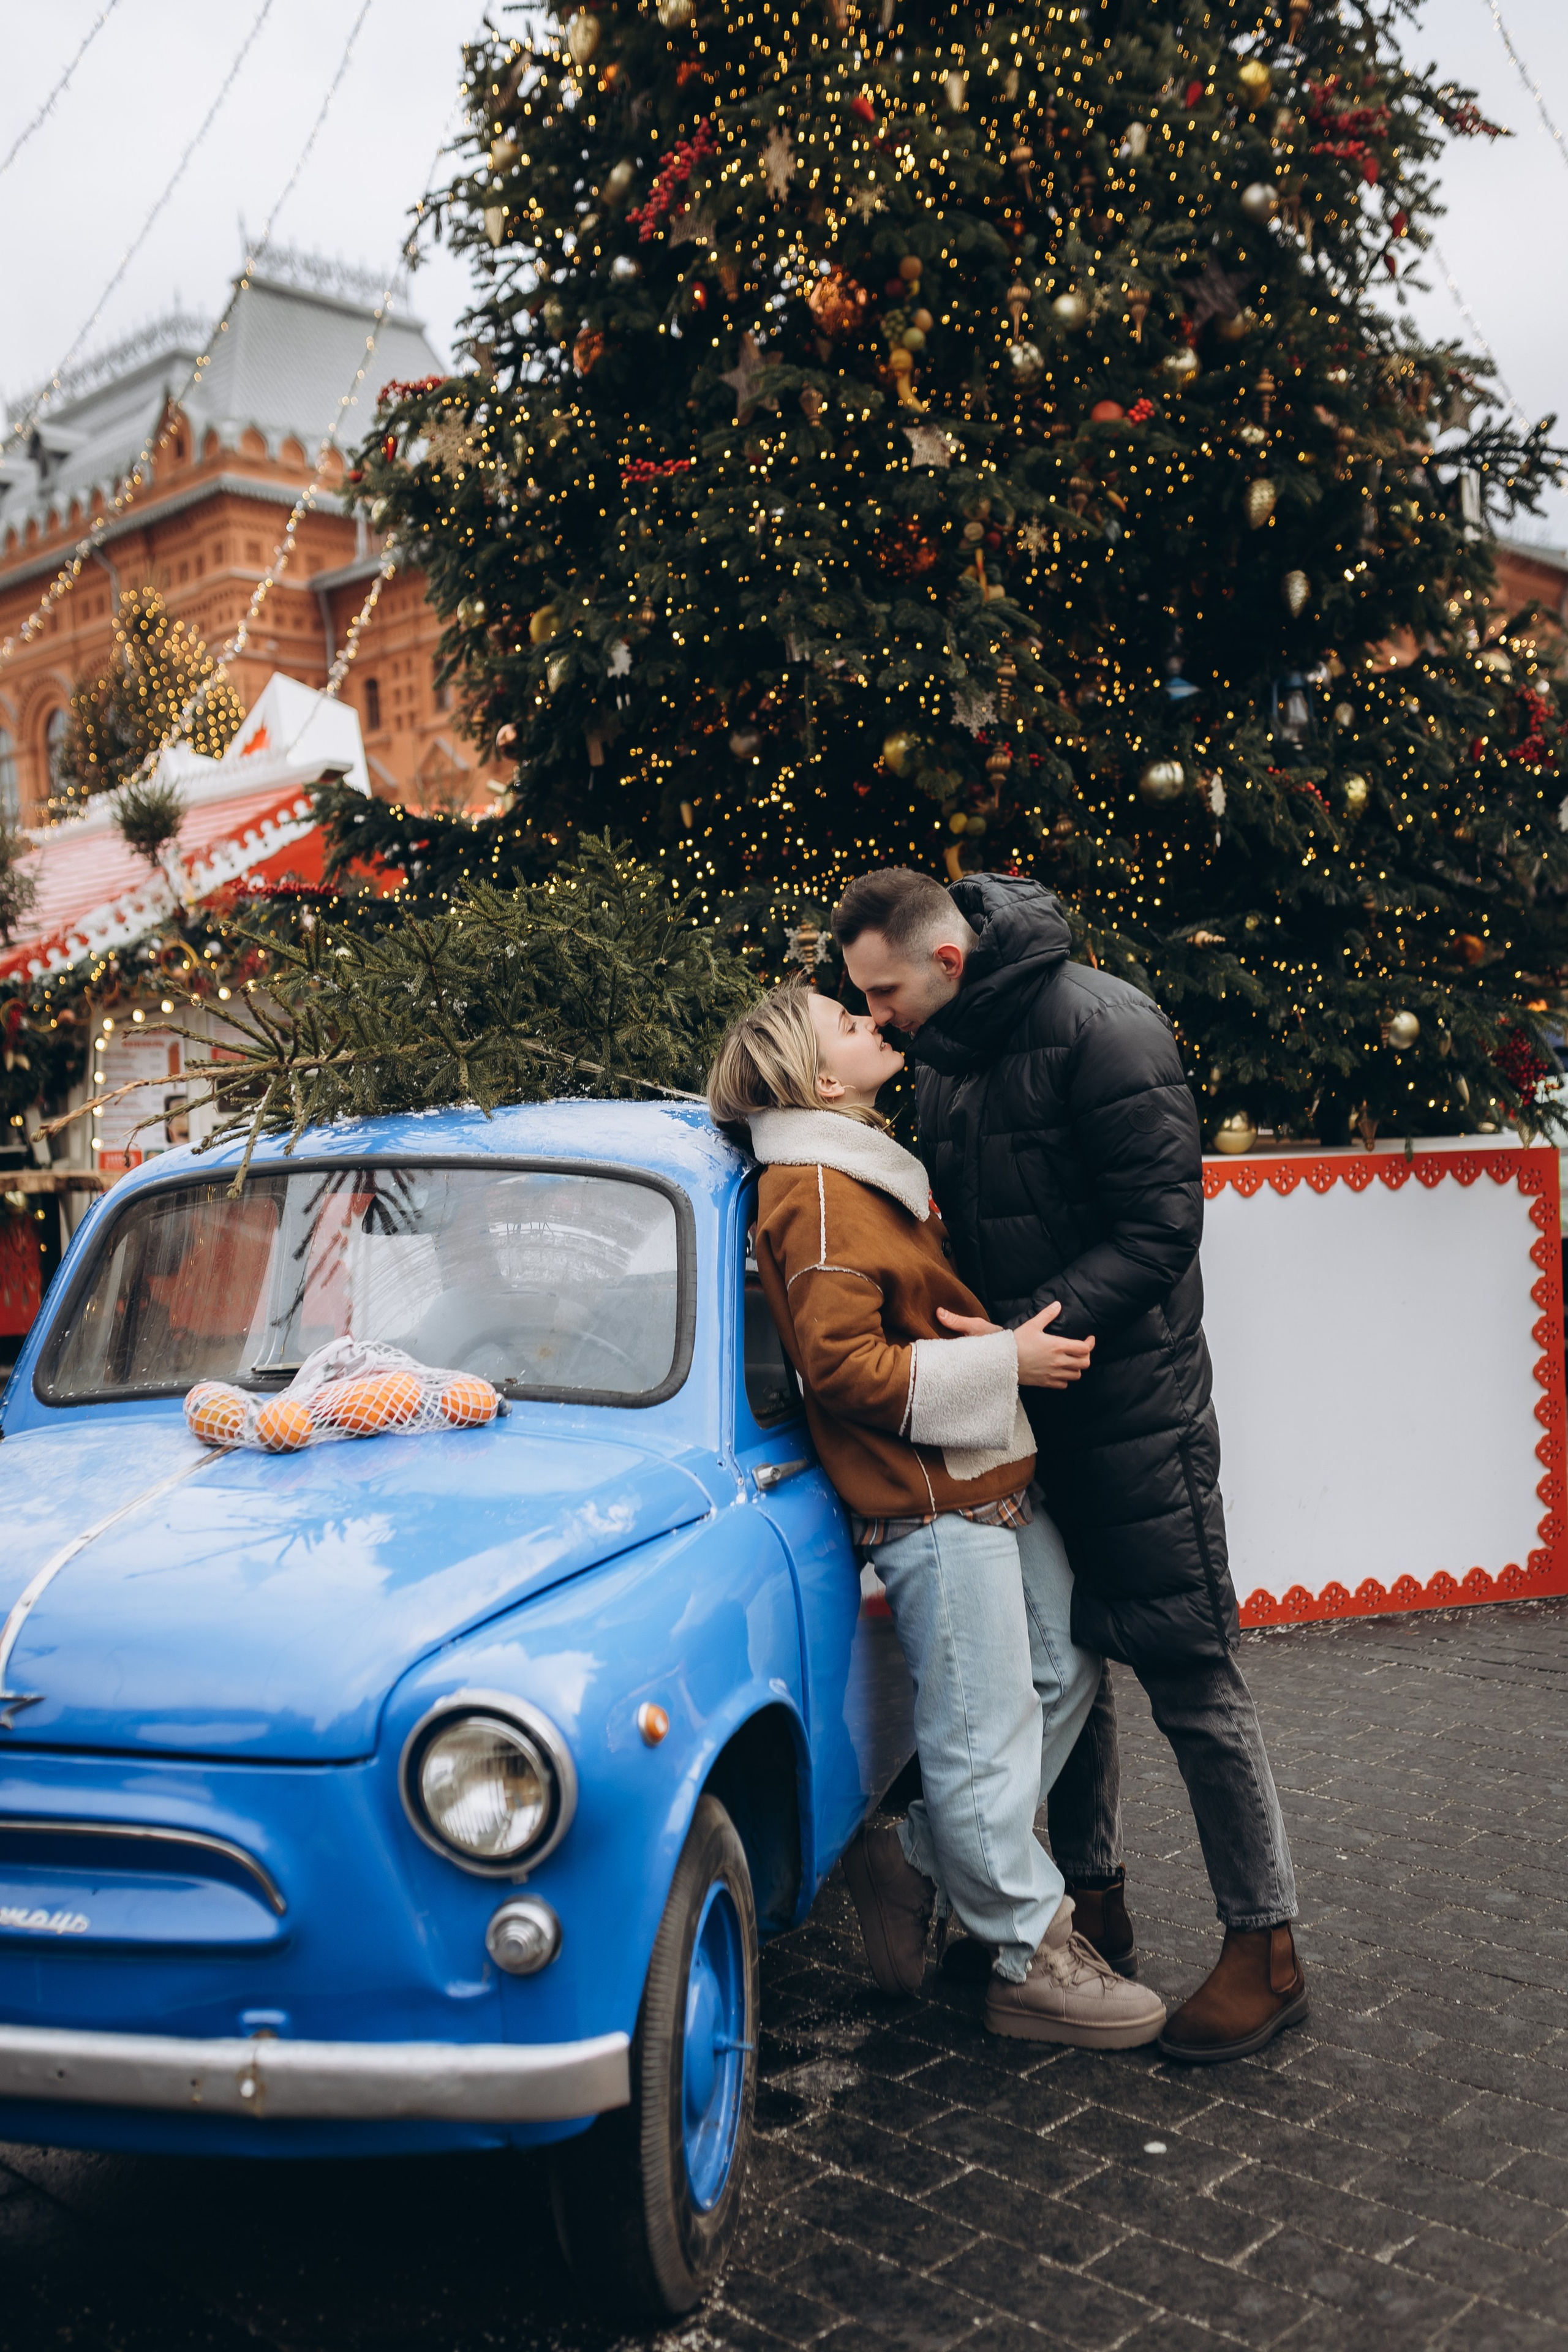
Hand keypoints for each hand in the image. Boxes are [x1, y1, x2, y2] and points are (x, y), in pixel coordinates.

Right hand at [936, 1301, 1094, 1388]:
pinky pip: (1064, 1384)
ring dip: (1076, 1368)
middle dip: (1086, 1357)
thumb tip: (1057, 1304)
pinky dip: (1065, 1379)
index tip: (1089, 1339)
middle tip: (1082, 1351)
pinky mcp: (1046, 1382)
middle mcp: (1059, 1361)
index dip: (1091, 1344)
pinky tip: (1060, 1372)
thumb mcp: (1032, 1325)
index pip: (1085, 1348)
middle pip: (1085, 1363)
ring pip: (1076, 1375)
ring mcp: (1053, 1374)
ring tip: (1072, 1361)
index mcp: (1058, 1346)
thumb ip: (1047, 1315)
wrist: (1002, 1361)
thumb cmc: (1017, 1342)